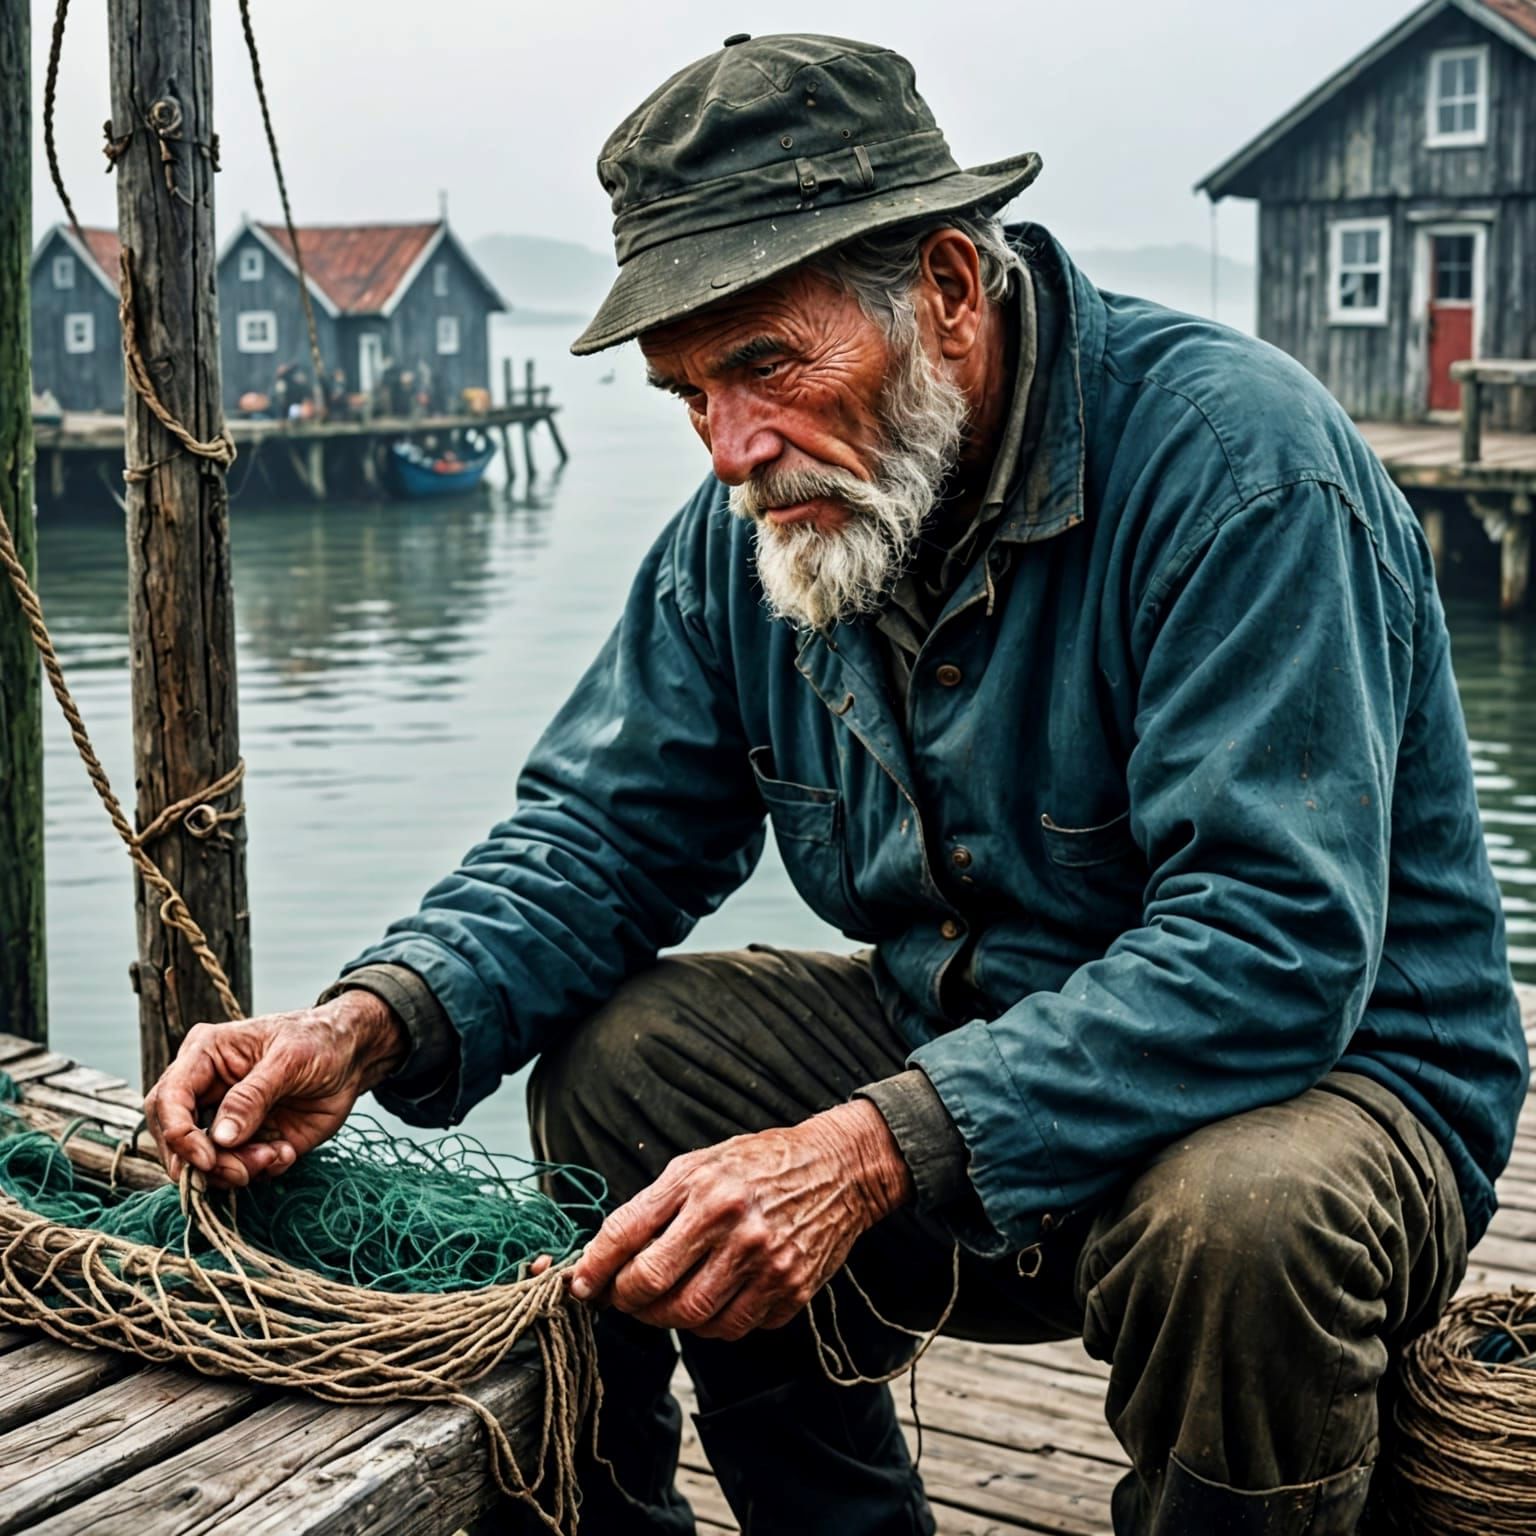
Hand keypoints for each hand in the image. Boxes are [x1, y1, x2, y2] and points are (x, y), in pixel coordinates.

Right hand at [142, 990, 407, 1187]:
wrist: (352, 1056)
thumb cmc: (319, 1041)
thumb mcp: (290, 1059)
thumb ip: (254, 1096)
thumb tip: (221, 1137)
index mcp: (204, 1055)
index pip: (167, 1099)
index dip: (179, 1135)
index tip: (207, 1160)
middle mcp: (204, 1089)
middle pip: (175, 1139)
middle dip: (205, 1164)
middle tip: (243, 1172)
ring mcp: (222, 1119)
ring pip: (201, 1163)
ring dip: (234, 1171)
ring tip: (276, 1155)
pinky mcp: (245, 1142)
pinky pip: (235, 1171)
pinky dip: (258, 1172)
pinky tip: (285, 1153)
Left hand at [567, 1101, 912, 1340]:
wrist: (838, 1168)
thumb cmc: (758, 1163)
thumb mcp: (699, 1164)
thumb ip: (652, 1207)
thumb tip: (603, 1257)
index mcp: (702, 1185)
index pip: (627, 1237)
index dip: (594, 1269)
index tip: (581, 1285)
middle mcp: (732, 1223)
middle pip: (653, 1289)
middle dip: (626, 1302)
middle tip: (623, 1297)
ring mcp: (765, 1261)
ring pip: (691, 1320)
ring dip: (667, 1318)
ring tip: (667, 1299)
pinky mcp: (791, 1290)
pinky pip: (734, 1328)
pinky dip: (712, 1325)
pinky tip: (714, 1299)